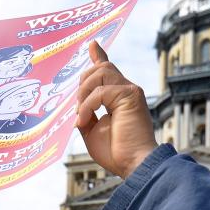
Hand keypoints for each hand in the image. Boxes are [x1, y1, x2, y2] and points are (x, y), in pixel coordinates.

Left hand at [76, 42, 157, 178]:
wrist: (133, 164)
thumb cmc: (116, 153)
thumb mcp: (92, 131)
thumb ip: (86, 113)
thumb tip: (76, 105)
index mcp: (118, 97)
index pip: (108, 70)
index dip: (99, 56)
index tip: (92, 45)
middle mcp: (126, 90)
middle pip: (101, 67)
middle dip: (82, 83)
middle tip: (77, 110)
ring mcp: (130, 91)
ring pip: (100, 71)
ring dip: (83, 93)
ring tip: (80, 115)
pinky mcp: (130, 95)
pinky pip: (100, 91)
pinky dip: (87, 105)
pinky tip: (84, 120)